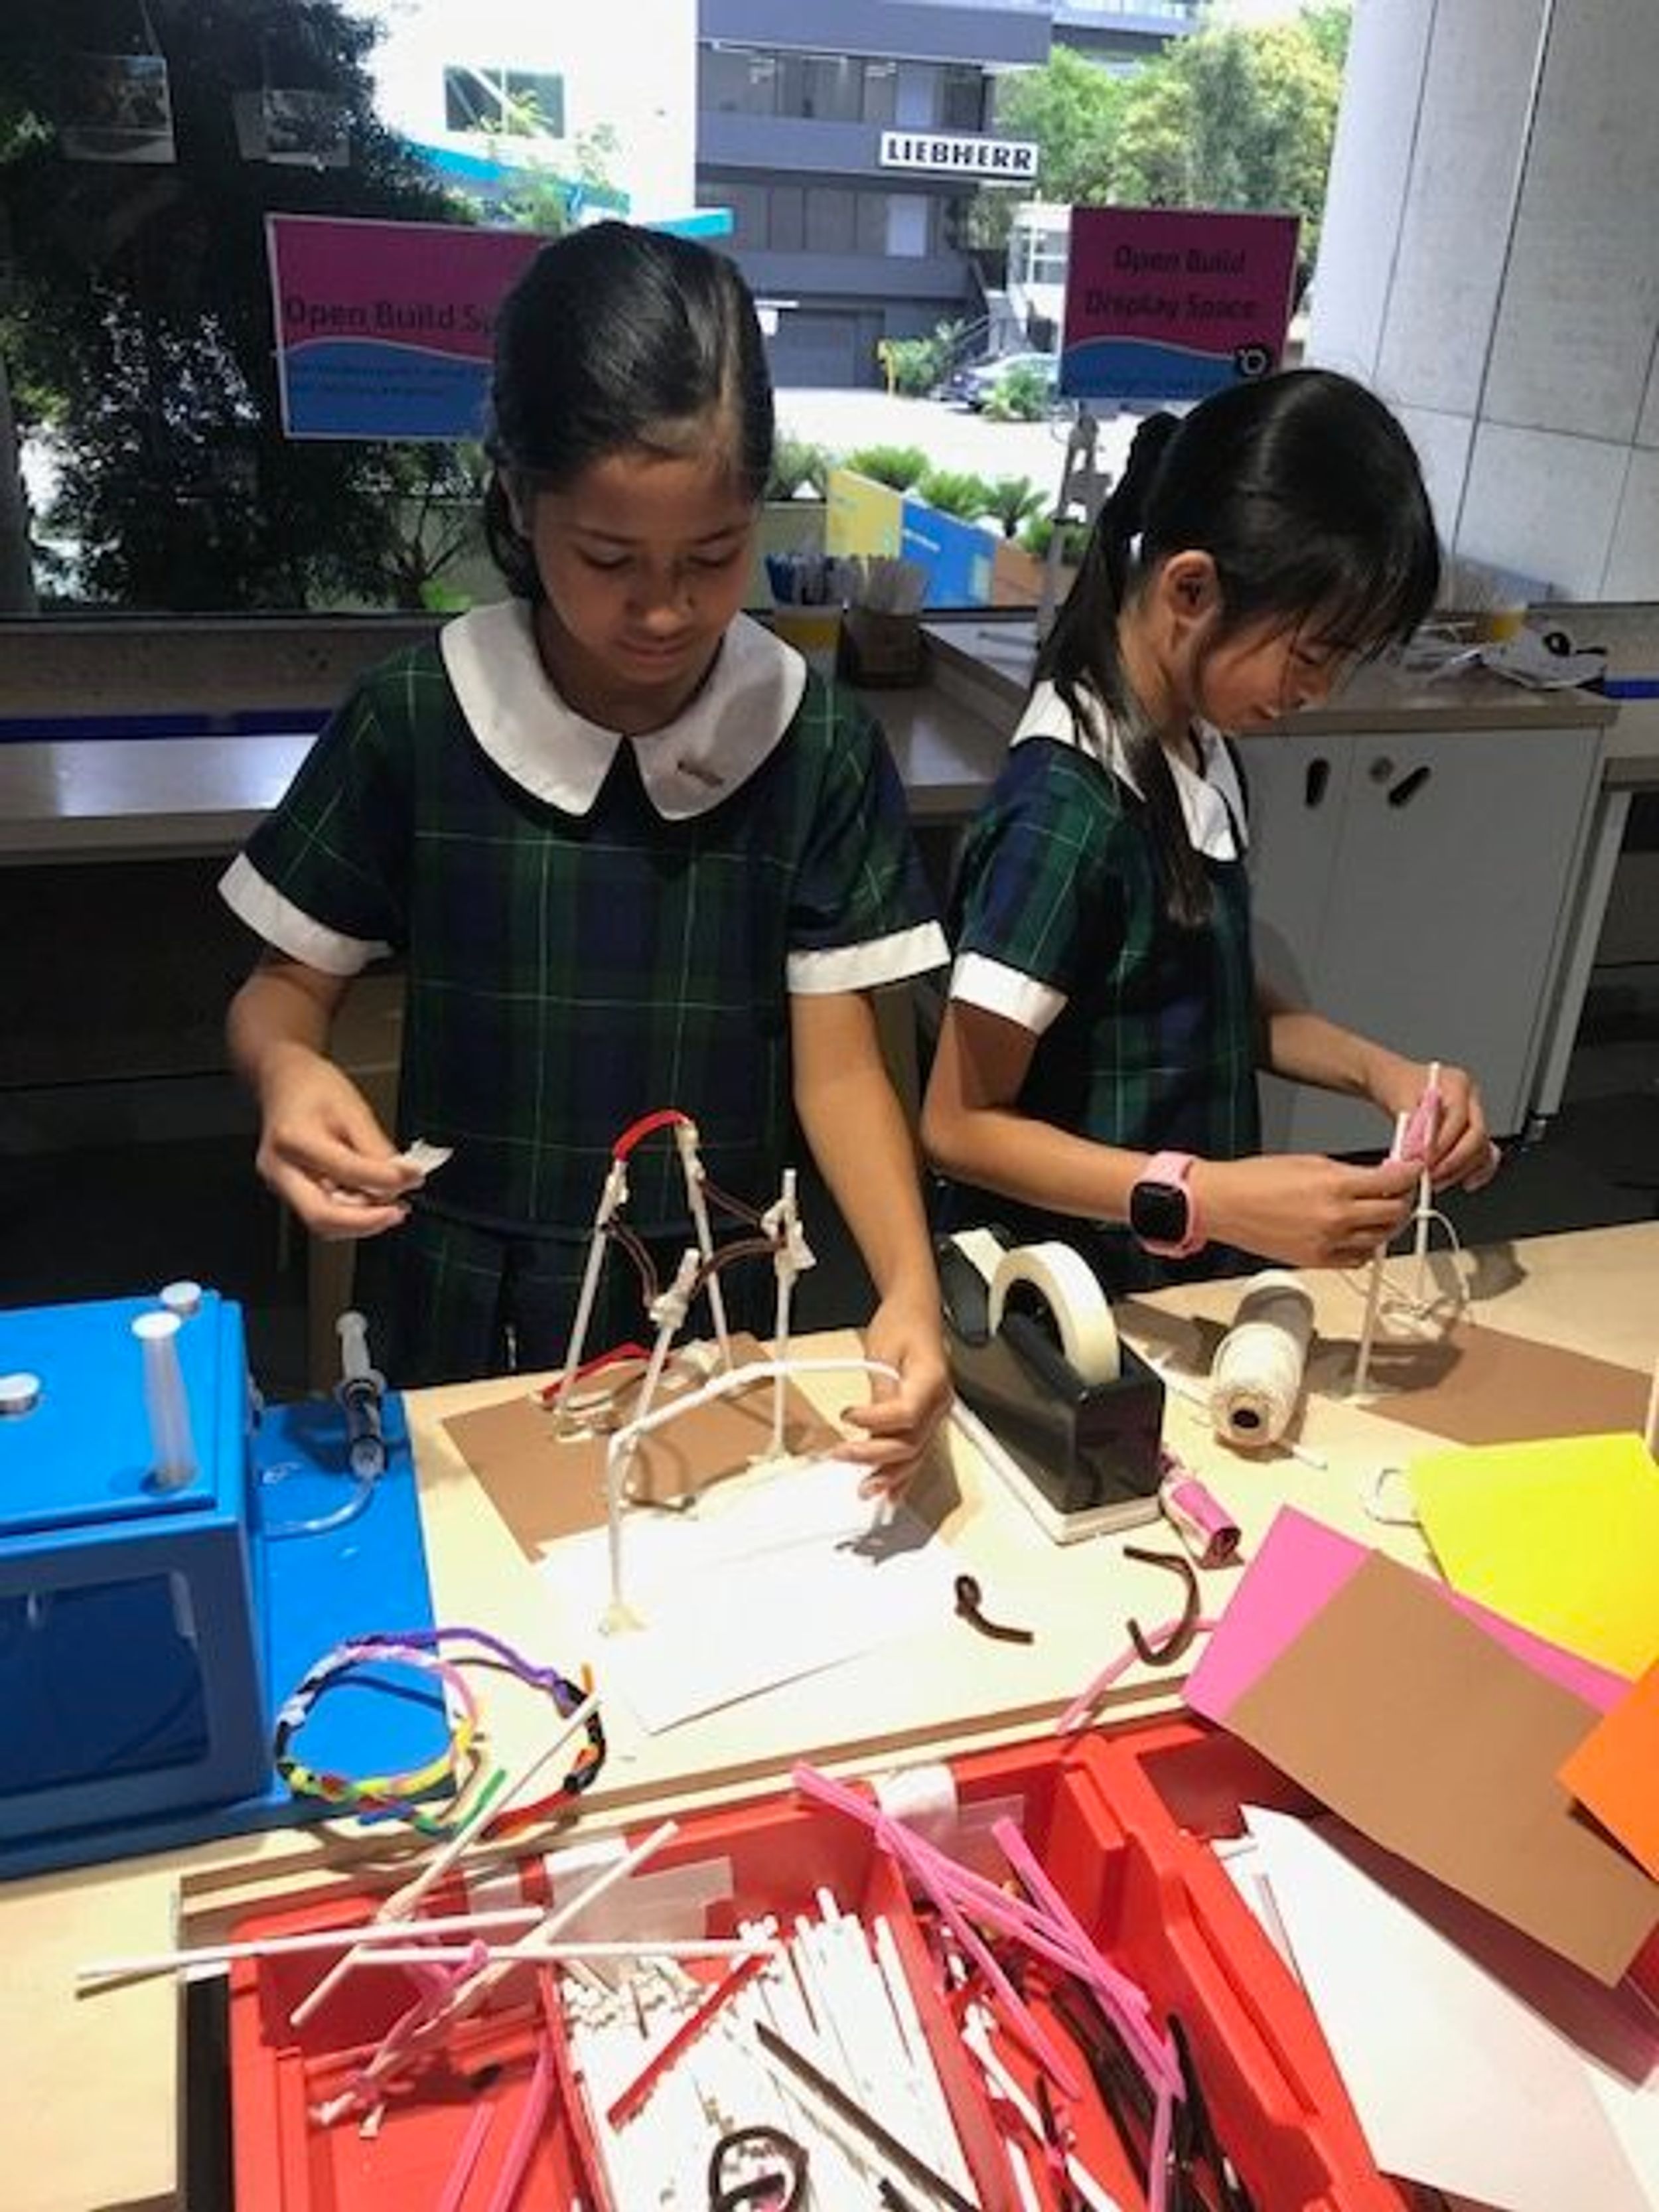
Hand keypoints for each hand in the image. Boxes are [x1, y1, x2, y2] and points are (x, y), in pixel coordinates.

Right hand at [254, 1045, 419, 1238]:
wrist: (284, 1083)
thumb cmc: (314, 1089)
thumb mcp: (354, 1109)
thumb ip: (376, 1148)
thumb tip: (401, 1177)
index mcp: (294, 1139)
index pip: (346, 1171)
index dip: (386, 1180)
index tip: (413, 1178)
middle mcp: (279, 1168)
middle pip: (321, 1216)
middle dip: (366, 1221)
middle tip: (398, 1212)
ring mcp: (280, 1183)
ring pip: (322, 1222)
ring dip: (361, 1221)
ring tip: (391, 1207)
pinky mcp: (288, 1190)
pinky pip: (321, 1212)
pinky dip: (350, 1214)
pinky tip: (372, 1202)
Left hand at [842, 1291, 953, 1498]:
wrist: (916, 1312)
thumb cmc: (902, 1324)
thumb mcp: (882, 1349)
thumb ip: (880, 1389)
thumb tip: (870, 1422)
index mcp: (931, 1380)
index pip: (905, 1413)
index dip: (874, 1420)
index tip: (847, 1414)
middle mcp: (939, 1402)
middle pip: (910, 1442)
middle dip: (876, 1457)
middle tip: (842, 1456)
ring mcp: (935, 1414)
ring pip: (916, 1455)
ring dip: (890, 1476)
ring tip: (866, 1491)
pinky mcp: (926, 1419)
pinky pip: (917, 1452)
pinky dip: (903, 1475)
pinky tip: (892, 1494)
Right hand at [1198, 1152, 1420, 1270]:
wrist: (1224, 1204)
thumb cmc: (1257, 1179)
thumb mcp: (1310, 1162)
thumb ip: (1349, 1172)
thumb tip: (1378, 1177)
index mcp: (1335, 1186)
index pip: (1392, 1182)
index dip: (1411, 1173)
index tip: (1415, 1169)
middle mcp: (1336, 1218)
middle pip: (1393, 1213)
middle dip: (1402, 1198)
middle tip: (1400, 1189)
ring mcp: (1328, 1244)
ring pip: (1380, 1238)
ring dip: (1387, 1224)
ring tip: (1382, 1210)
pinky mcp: (1318, 1261)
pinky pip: (1358, 1258)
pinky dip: (1366, 1246)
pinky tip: (1360, 1233)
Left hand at [1367, 1054, 1500, 1191]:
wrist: (1395, 1081)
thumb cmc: (1396, 1086)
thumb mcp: (1398, 1101)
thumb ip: (1412, 1127)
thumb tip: (1418, 1153)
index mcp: (1457, 1083)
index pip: (1457, 1119)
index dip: (1442, 1144)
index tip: (1423, 1161)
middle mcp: (1471, 1098)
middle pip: (1476, 1136)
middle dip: (1454, 1161)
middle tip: (1431, 1176)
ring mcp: (1475, 1114)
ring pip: (1481, 1148)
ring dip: (1461, 1170)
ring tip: (1436, 1181)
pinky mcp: (1472, 1131)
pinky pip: (1484, 1154)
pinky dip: (1477, 1170)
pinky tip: (1465, 1182)